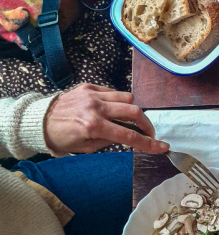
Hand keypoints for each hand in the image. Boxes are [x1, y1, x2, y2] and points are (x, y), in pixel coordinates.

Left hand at [44, 84, 168, 154]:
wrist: (39, 122)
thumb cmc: (62, 139)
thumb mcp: (85, 148)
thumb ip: (109, 140)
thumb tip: (126, 136)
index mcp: (93, 127)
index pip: (129, 136)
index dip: (148, 143)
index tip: (162, 147)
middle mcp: (95, 108)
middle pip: (133, 111)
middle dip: (146, 124)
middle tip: (148, 132)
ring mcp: (92, 95)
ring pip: (126, 98)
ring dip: (133, 110)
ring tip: (130, 120)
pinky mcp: (88, 86)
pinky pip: (112, 92)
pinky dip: (118, 101)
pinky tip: (114, 110)